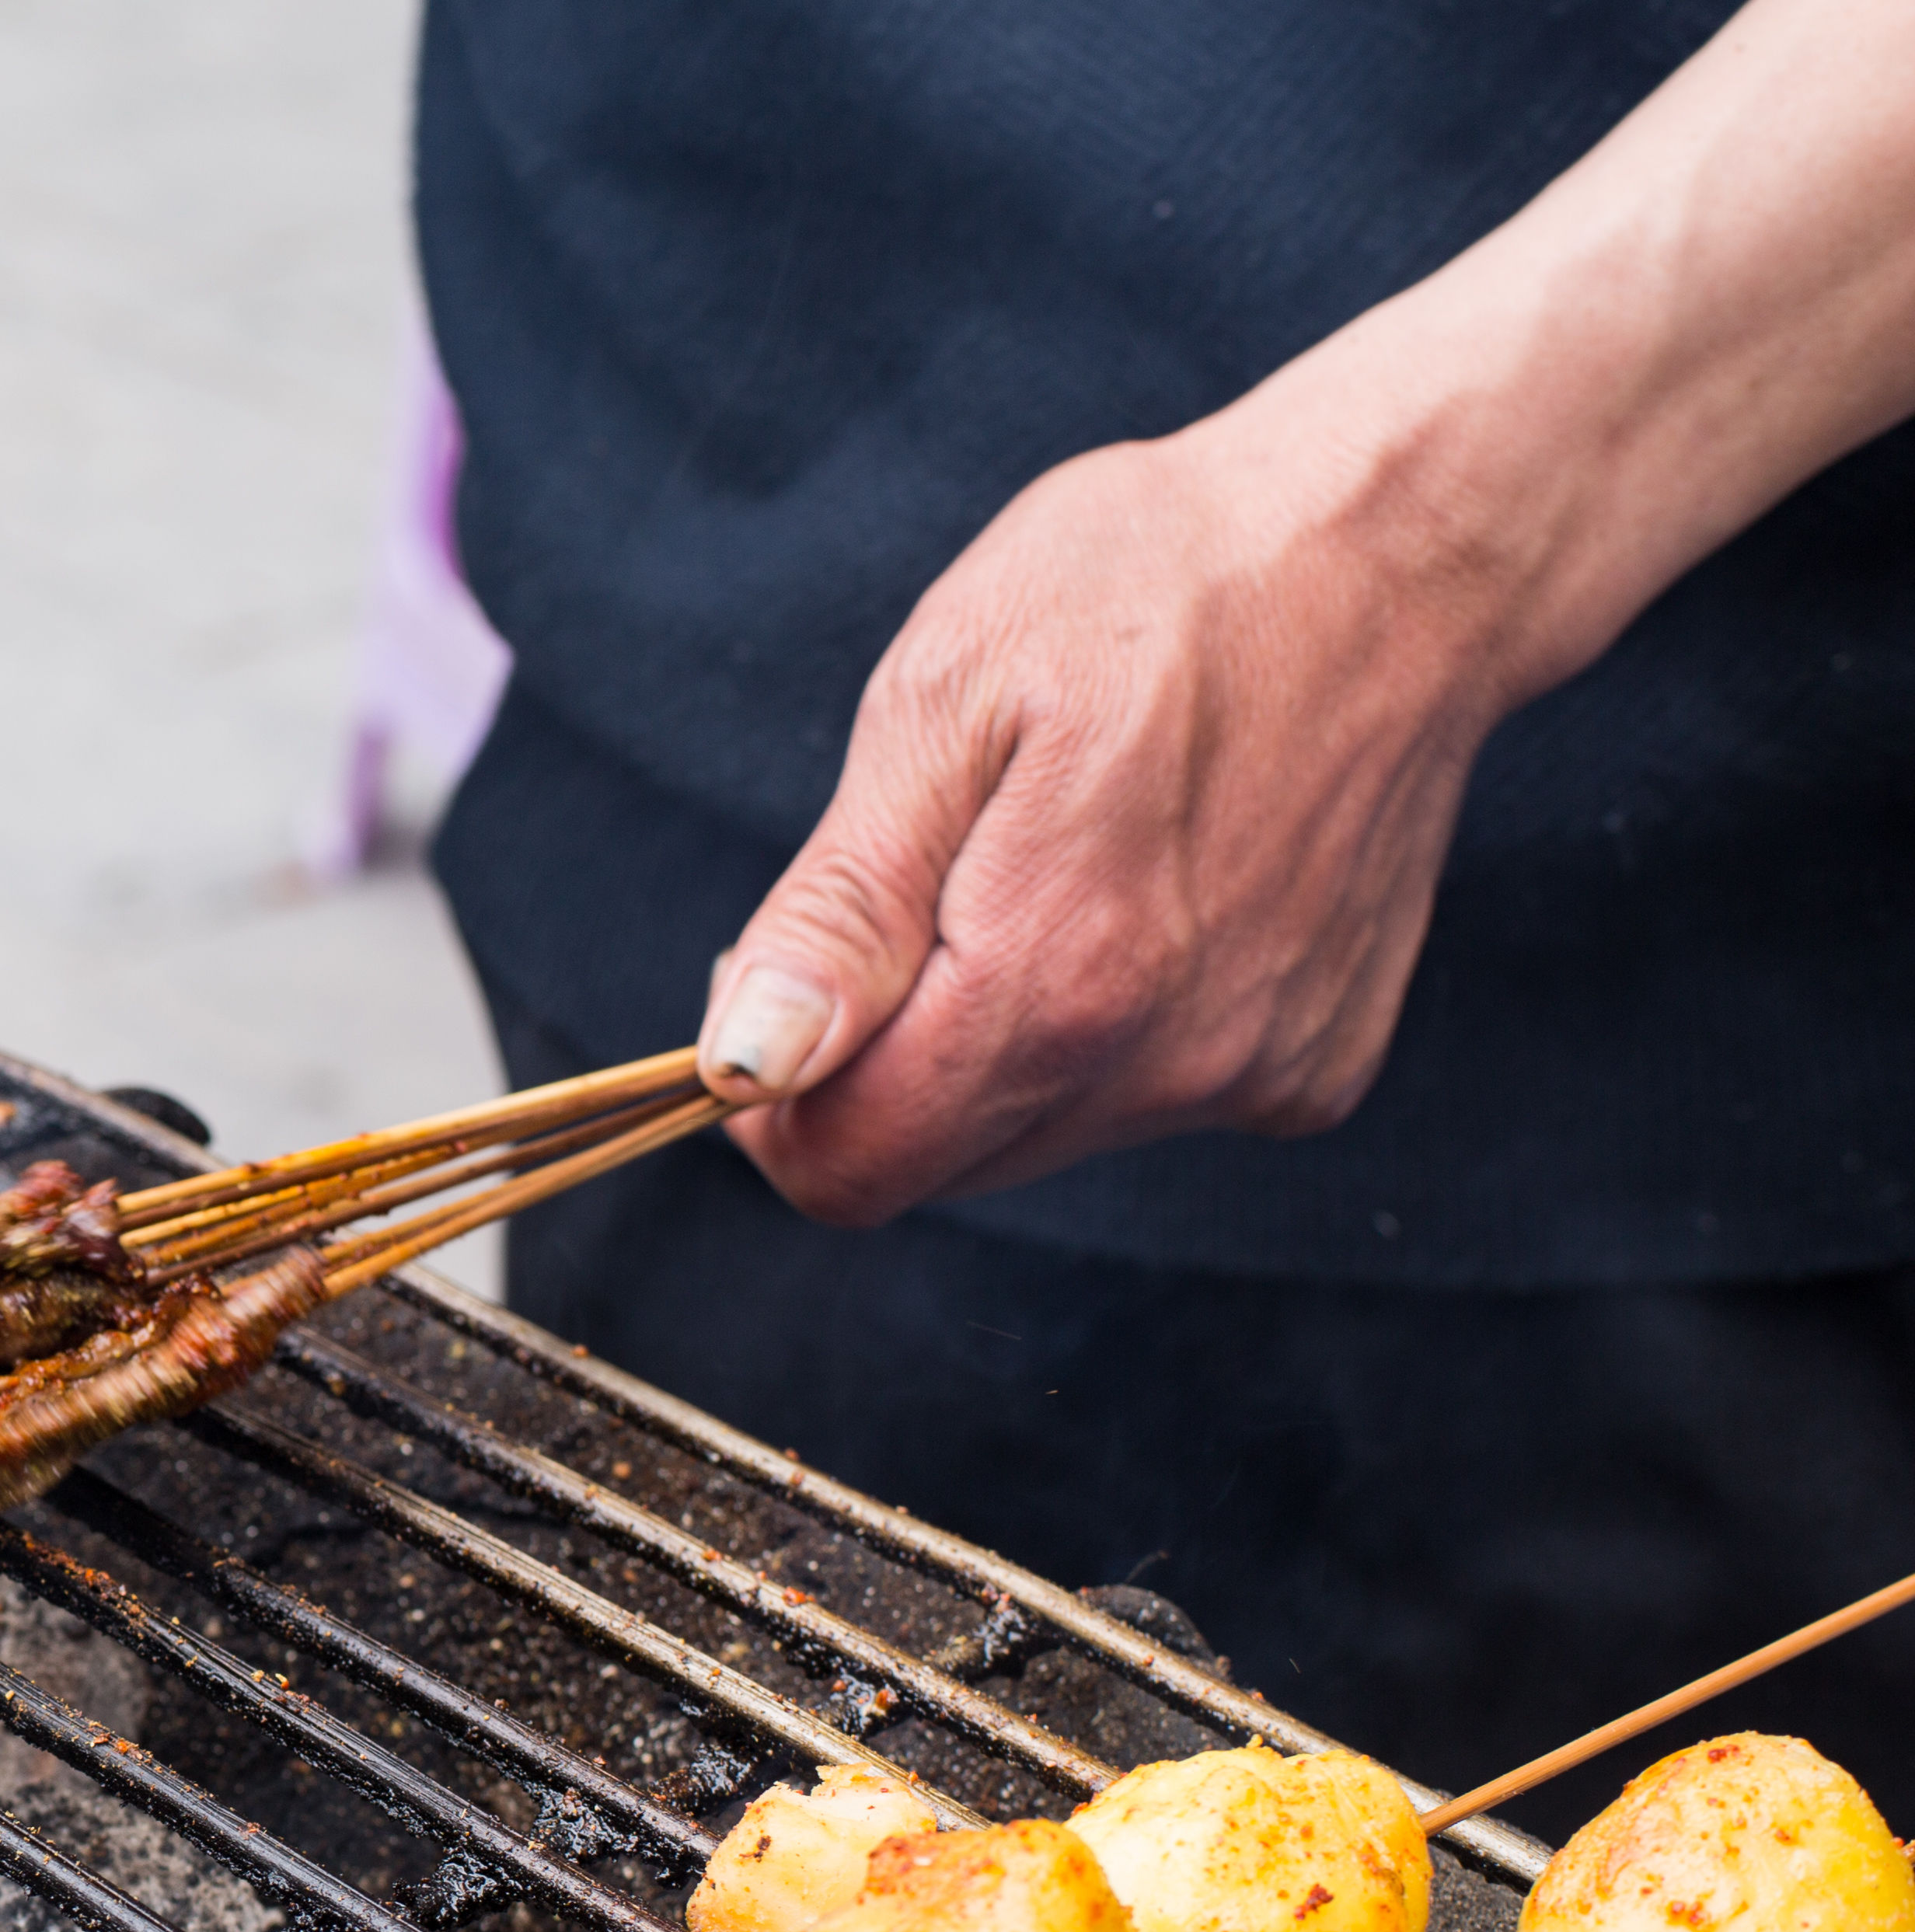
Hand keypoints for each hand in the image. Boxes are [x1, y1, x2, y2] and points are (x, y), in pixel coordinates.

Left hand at [688, 411, 1510, 1222]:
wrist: (1400, 549)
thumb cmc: (1159, 586)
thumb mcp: (946, 701)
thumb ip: (841, 909)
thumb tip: (747, 1060)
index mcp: (1060, 983)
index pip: (848, 1166)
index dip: (772, 1099)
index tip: (775, 977)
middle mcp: (1169, 1063)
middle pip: (933, 1161)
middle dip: (879, 1058)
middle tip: (918, 884)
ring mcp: (1256, 1074)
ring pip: (1032, 1134)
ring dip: (991, 1036)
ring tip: (1044, 862)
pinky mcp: (1313, 1065)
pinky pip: (1144, 1097)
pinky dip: (1103, 1024)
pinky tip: (1145, 888)